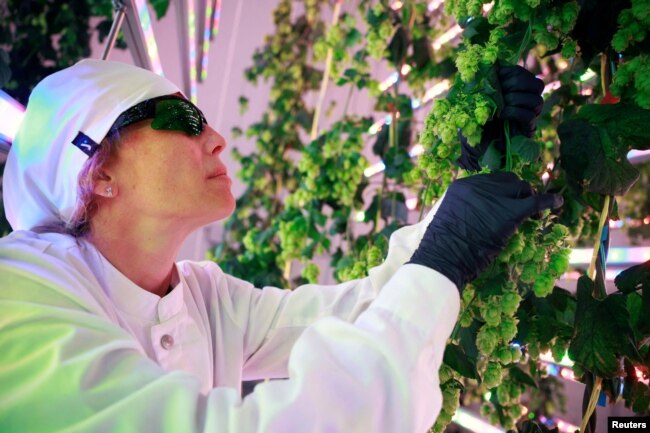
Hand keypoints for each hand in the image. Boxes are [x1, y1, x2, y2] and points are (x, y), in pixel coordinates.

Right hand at [409, 172, 562, 289]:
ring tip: (534, 215)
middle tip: (522, 207)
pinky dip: (548, 201)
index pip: (490, 180)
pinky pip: (534, 202)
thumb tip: (475, 214)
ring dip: (529, 199)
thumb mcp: (446, 218)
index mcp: (462, 186)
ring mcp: (494, 197)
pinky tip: (556, 202)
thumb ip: (463, 209)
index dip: (502, 190)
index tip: (507, 200)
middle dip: (517, 192)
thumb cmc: (439, 247)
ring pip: (522, 189)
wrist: (441, 258)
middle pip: (508, 180)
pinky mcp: (508, 212)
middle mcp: (478, 186)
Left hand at [458, 65, 544, 170]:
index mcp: (515, 90)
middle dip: (518, 83)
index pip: (525, 74)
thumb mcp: (476, 99)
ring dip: (516, 98)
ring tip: (500, 105)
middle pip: (537, 84)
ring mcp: (529, 115)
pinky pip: (530, 116)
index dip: (513, 72)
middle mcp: (526, 101)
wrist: (472, 149)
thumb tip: (488, 64)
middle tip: (501, 90)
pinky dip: (515, 112)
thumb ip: (484, 82)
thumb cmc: (473, 122)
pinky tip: (502, 114)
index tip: (497, 76)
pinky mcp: (527, 130)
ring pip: (537, 100)